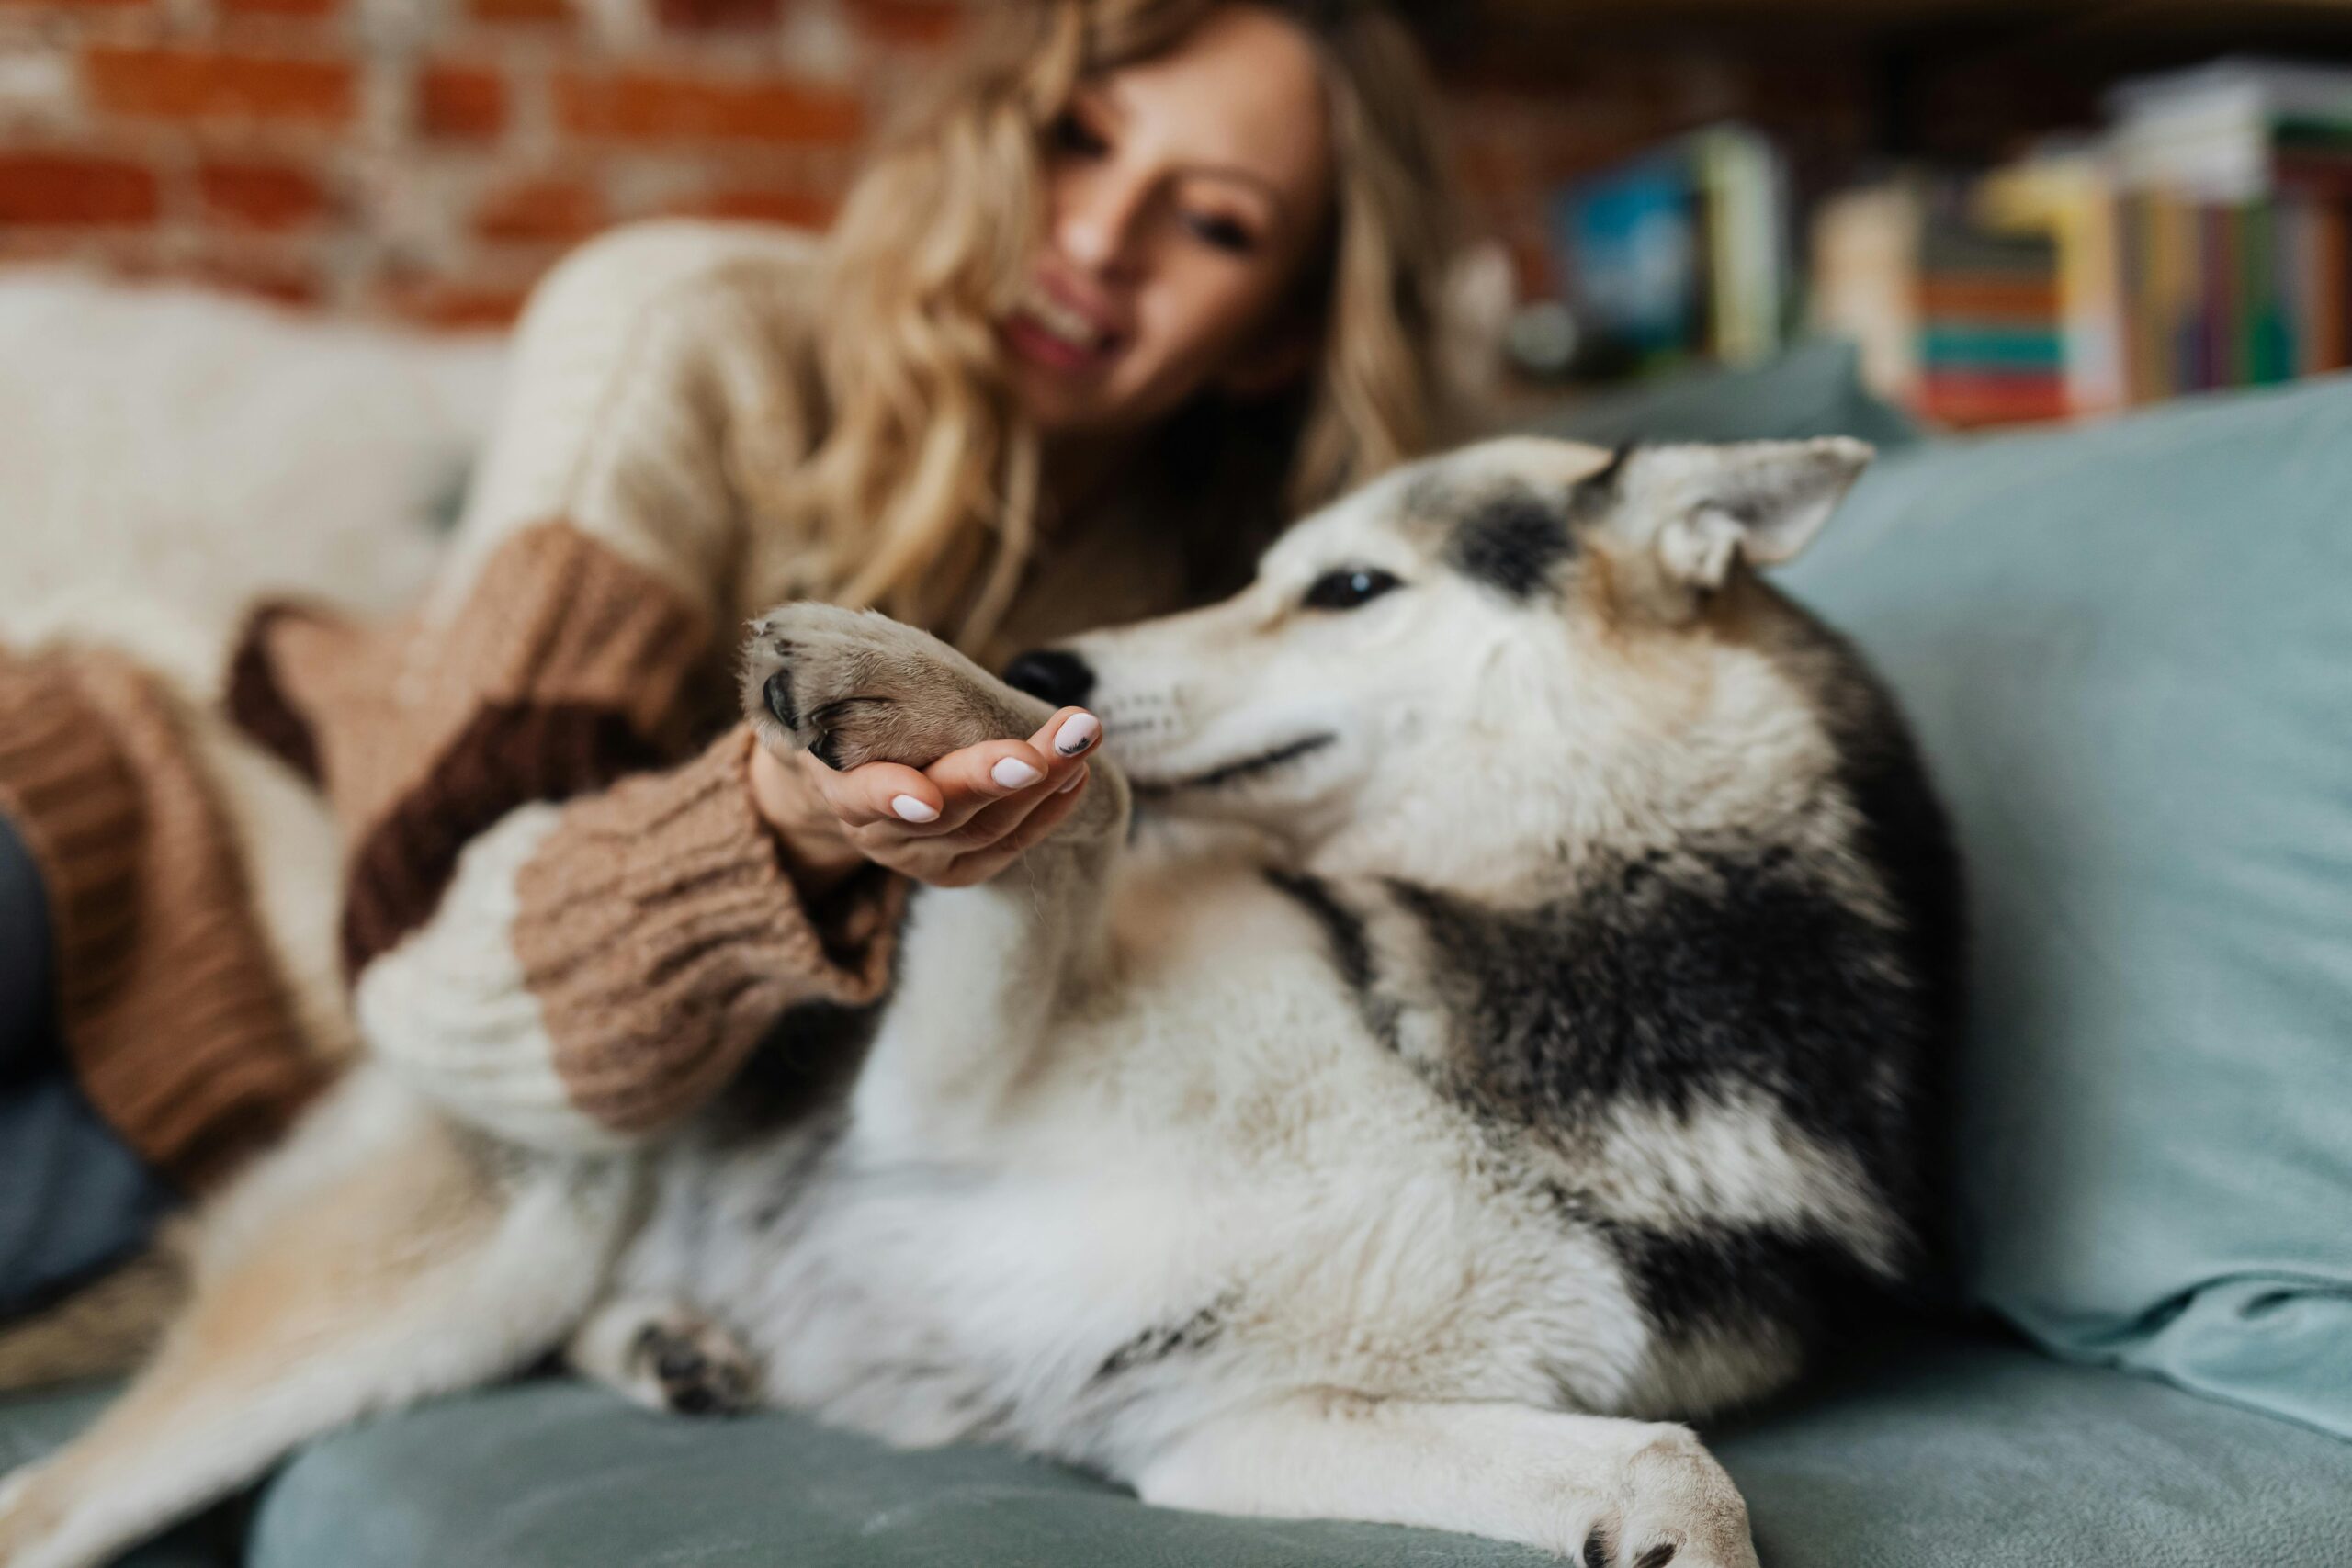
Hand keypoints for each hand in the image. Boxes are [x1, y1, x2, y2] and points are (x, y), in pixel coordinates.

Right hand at [748, 708, 1097, 891]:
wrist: (850, 768)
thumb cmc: (860, 716)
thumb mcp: (855, 698)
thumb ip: (882, 689)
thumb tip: (916, 661)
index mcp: (839, 787)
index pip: (862, 797)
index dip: (892, 796)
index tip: (926, 798)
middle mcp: (876, 834)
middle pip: (943, 811)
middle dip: (995, 777)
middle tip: (1041, 751)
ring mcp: (918, 858)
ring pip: (986, 829)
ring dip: (1043, 782)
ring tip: (1080, 736)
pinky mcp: (955, 870)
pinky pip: (1009, 846)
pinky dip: (1049, 810)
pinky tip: (1077, 775)